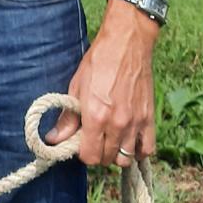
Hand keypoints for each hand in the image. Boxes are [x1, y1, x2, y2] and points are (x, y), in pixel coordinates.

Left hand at [47, 10, 156, 167]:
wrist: (126, 43)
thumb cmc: (99, 61)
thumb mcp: (76, 87)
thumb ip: (67, 118)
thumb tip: (54, 139)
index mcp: (96, 117)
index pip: (90, 157)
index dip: (83, 153)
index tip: (81, 143)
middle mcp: (117, 124)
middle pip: (107, 159)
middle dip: (98, 153)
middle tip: (94, 138)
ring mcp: (135, 123)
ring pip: (126, 158)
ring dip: (116, 153)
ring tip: (111, 139)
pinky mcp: (149, 118)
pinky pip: (147, 149)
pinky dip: (138, 150)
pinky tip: (129, 140)